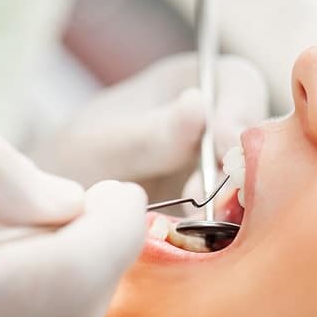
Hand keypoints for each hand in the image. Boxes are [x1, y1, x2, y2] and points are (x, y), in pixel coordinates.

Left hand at [31, 53, 268, 201]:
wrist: (57, 214)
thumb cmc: (69, 165)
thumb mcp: (100, 147)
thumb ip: (149, 133)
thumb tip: (200, 108)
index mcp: (185, 83)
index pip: (237, 80)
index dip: (240, 110)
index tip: (224, 148)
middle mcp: (210, 119)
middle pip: (259, 129)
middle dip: (242, 164)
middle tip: (209, 199)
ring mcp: (217, 162)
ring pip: (256, 173)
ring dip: (237, 199)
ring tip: (200, 223)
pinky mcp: (217, 202)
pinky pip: (240, 208)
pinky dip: (229, 223)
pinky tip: (203, 237)